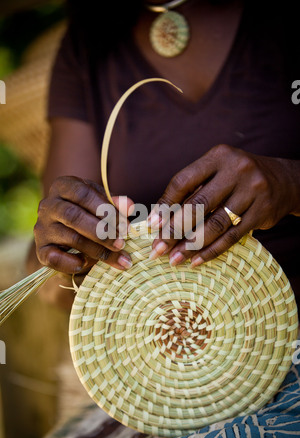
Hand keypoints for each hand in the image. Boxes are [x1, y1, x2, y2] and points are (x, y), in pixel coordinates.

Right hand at [34, 176, 133, 273]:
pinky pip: (53, 258)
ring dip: (97, 250)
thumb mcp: (102, 204)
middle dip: (102, 232)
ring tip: (119, 258)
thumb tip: (130, 206)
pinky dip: (70, 263)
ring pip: (70, 238)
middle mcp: (48, 205)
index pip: (83, 193)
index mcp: (63, 186)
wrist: (65, 235)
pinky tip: (85, 264)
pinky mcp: (40, 249)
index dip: (107, 210)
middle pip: (74, 216)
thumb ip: (116, 204)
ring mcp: (42, 228)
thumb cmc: (88, 213)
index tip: (126, 226)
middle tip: (122, 243)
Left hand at [147, 144, 299, 266]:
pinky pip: (232, 236)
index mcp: (218, 156)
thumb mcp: (217, 172)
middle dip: (174, 230)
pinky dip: (212, 250)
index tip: (152, 225)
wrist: (283, 181)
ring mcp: (252, 191)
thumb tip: (160, 220)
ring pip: (215, 224)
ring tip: (174, 259)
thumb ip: (193, 190)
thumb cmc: (237, 178)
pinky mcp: (262, 212)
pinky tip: (196, 260)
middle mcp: (236, 170)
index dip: (165, 204)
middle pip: (198, 205)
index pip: (184, 181)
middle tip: (158, 249)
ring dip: (191, 245)